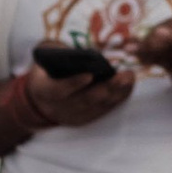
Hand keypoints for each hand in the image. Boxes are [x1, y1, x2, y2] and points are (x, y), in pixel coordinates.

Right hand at [20, 57, 134, 129]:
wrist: (41, 98)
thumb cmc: (47, 70)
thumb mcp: (46, 59)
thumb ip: (60, 54)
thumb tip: (86, 53)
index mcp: (43, 90)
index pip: (58, 90)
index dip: (73, 83)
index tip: (89, 74)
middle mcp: (57, 108)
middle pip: (84, 100)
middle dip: (105, 87)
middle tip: (122, 75)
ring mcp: (72, 116)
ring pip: (97, 106)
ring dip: (116, 92)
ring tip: (130, 77)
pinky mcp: (85, 119)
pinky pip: (104, 109)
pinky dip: (117, 97)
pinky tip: (129, 85)